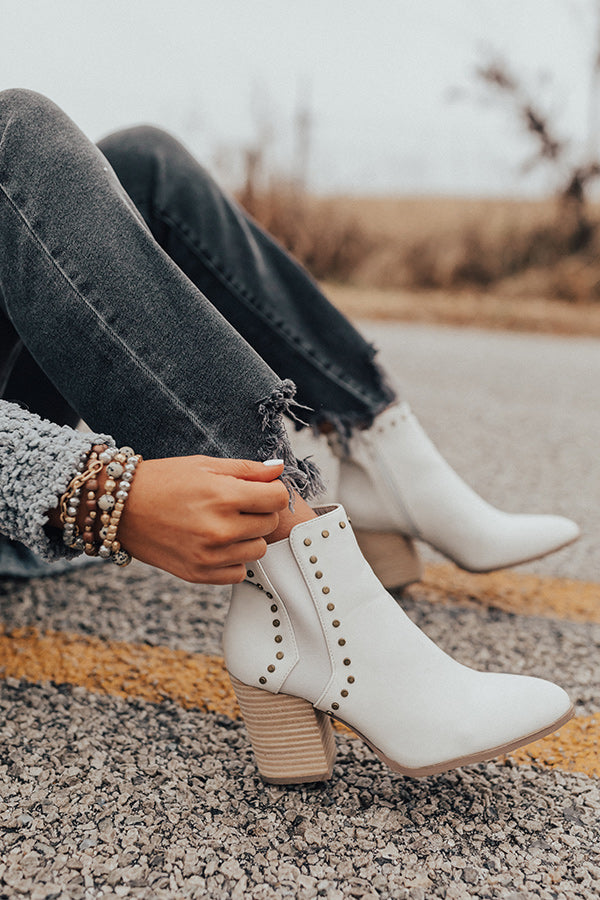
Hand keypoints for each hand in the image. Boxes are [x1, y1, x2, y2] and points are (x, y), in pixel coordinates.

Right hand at [116, 455, 288, 583]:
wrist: (121, 509)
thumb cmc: (164, 481)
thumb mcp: (205, 465)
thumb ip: (247, 470)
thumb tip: (280, 469)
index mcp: (223, 496)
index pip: (278, 499)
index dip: (273, 491)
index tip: (260, 490)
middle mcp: (219, 529)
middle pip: (270, 524)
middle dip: (260, 512)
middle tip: (237, 505)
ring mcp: (209, 556)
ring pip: (258, 551)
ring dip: (248, 537)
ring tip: (225, 524)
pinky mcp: (198, 574)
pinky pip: (239, 573)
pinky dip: (233, 560)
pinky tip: (216, 544)